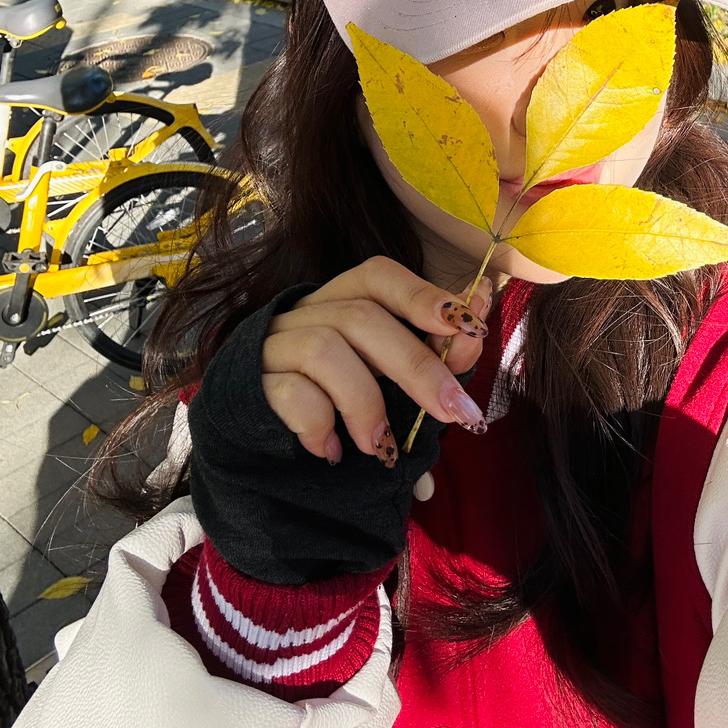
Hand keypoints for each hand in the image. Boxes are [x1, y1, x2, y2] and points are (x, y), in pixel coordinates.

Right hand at [185, 259, 494, 582]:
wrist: (255, 439)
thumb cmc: (339, 400)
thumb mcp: (392, 379)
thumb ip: (435, 357)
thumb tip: (477, 332)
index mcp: (344, 299)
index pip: (379, 276)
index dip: (422, 295)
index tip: (467, 328)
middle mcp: (306, 312)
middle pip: (361, 317)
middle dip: (417, 366)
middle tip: (455, 412)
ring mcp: (274, 344)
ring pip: (324, 349)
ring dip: (365, 402)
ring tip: (380, 446)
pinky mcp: (250, 384)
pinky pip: (288, 393)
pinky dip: (320, 425)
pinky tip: (332, 451)